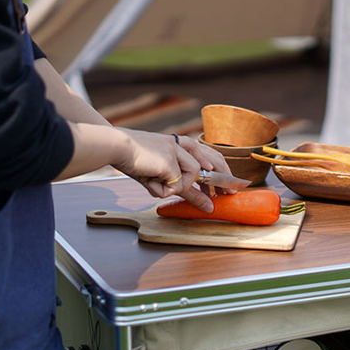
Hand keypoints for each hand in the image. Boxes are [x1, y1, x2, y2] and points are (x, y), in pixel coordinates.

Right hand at [113, 130, 231, 211]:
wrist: (117, 147)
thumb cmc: (135, 160)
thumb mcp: (161, 176)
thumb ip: (183, 188)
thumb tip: (205, 205)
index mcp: (180, 144)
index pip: (209, 156)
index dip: (223, 170)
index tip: (231, 185)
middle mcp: (181, 144)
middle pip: (213, 161)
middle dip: (224, 179)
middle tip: (231, 192)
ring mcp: (177, 150)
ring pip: (193, 175)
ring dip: (181, 187)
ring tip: (161, 186)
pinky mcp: (170, 159)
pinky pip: (176, 184)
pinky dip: (164, 189)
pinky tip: (152, 183)